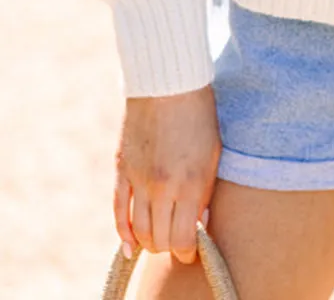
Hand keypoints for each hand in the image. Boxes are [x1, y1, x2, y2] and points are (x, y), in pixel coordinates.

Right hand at [114, 84, 220, 265]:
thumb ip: (205, 193)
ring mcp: (139, 180)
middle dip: (170, 248)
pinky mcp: (122, 170)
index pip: (184, 238)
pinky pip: (118, 211)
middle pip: (160, 238)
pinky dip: (124, 232)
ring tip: (159, 241)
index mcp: (190, 183)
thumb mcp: (213, 154)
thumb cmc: (200, 116)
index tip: (192, 252)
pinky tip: (130, 245)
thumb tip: (199, 224)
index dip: (188, 252)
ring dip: (149, 242)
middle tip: (177, 245)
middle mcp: (162, 187)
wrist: (169, 84)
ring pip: (139, 230)